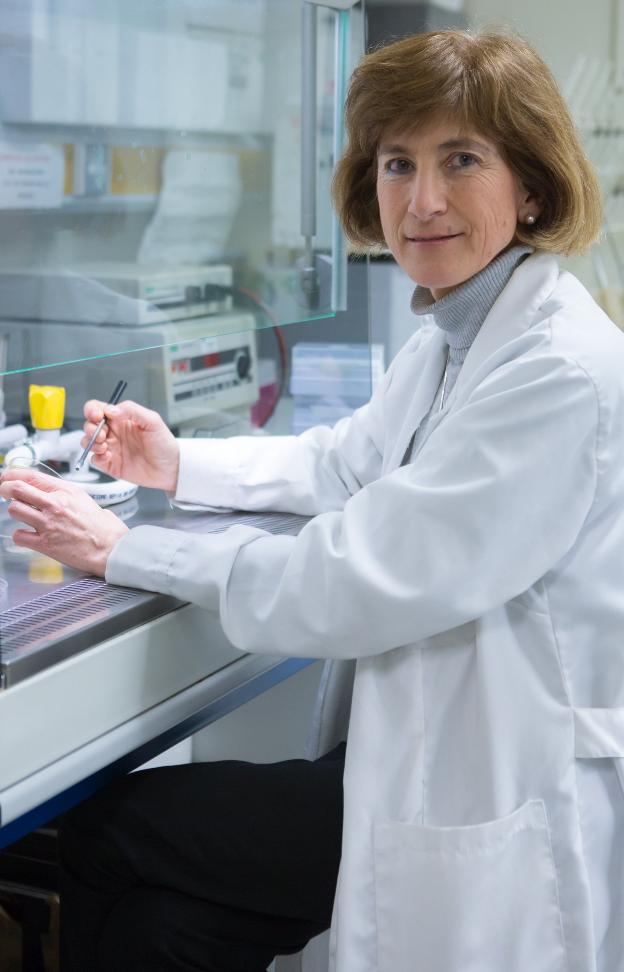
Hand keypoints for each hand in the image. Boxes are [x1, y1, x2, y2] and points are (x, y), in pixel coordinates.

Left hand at [0, 469, 128, 574]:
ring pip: (15, 510)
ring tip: (24, 515)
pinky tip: (29, 535)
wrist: (111, 548)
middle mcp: (55, 505)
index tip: (6, 477)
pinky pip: (19, 535)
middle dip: (5, 489)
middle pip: (16, 489)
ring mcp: (48, 524)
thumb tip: (46, 490)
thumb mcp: (84, 499)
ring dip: (16, 512)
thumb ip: (63, 493)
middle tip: (5, 492)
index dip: (12, 474)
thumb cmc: (102, 527)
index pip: (31, 476)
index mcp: (65, 491)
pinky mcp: (45, 544)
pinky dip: (20, 535)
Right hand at [82, 399, 179, 491]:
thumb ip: (132, 410)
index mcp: (122, 419)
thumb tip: (111, 409)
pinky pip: (94, 460)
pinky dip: (96, 457)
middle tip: (103, 434)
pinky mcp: (110, 464)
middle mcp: (114, 432)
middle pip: (89, 425)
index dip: (92, 410)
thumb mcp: (153, 421)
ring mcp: (111, 448)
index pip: (99, 408)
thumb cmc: (164, 444)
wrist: (171, 469)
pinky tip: (108, 457)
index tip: (97, 415)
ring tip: (104, 446)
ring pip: (88, 442)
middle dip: (90, 428)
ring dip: (90, 442)